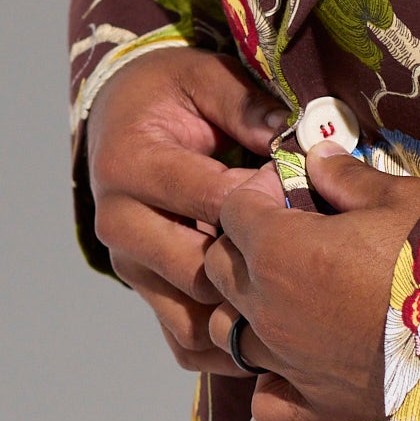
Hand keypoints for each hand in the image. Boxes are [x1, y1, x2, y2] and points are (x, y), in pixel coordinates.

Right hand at [86, 47, 287, 372]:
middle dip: (256, 261)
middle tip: (302, 246)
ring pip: (192, 316)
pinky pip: (186, 341)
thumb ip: (246, 104)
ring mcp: (129, 266)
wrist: (120, 122)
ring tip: (294, 289)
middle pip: (196, 268)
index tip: (300, 188)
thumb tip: (293, 137)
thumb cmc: (170, 96)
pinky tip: (271, 320)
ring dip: (247, 310)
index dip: (263, 199)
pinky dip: (229, 343)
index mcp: (128, 162)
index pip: (206, 196)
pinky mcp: (145, 295)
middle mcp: (117, 221)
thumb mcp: (205, 77)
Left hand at [202, 150, 419, 420]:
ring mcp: (284, 360)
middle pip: (216, 266)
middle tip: (287, 234)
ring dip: (244, 308)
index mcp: (278, 250)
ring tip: (287, 295)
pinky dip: (268, 380)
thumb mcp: (400, 200)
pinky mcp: (312, 403)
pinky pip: (264, 398)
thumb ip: (346, 177)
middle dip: (241, 243)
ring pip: (226, 331)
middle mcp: (266, 308)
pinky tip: (294, 363)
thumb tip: (318, 157)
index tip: (289, 188)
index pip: (231, 209)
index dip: (257, 191)